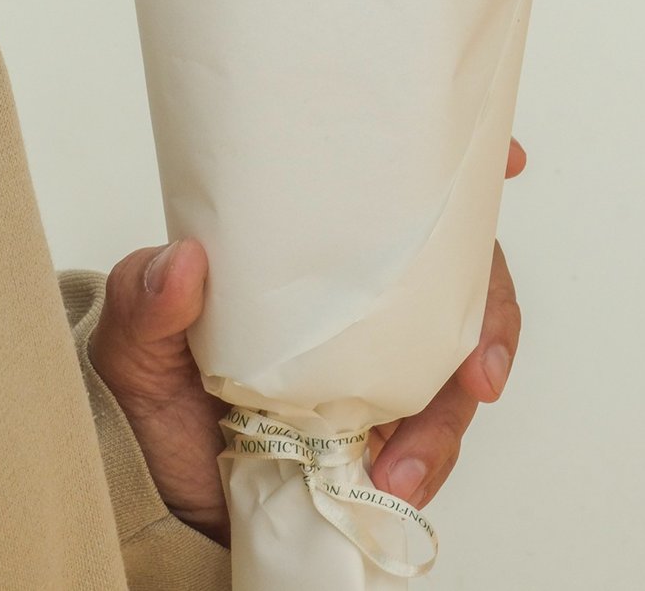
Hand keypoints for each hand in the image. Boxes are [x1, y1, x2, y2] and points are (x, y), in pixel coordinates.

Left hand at [88, 138, 526, 544]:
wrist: (151, 489)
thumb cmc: (150, 389)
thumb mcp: (134, 336)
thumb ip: (147, 299)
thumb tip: (182, 262)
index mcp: (318, 254)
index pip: (397, 198)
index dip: (466, 175)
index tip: (511, 156)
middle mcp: (362, 302)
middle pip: (461, 285)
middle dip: (491, 320)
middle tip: (481, 372)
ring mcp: (378, 368)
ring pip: (456, 373)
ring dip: (449, 420)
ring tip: (406, 467)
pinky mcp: (379, 435)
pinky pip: (429, 443)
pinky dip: (428, 464)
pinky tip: (399, 484)